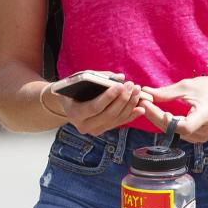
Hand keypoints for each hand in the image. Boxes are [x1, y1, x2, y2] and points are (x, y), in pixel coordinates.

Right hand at [39, 79, 156, 136]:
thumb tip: (120, 77)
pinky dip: (131, 115)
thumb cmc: (73, 88)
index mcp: (74, 113)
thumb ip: (98, 77)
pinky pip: (119, 123)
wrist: (67, 104)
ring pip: (116, 120)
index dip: (109, 97)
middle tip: (132, 86)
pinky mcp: (102, 130)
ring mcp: (94, 130)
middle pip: (108, 114)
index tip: (120, 85)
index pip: (94, 107)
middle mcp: (83, 126)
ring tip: (138, 92)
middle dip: (122, 99)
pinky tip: (140, 107)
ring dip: (129, 106)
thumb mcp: (80, 80)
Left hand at [142, 74, 207, 142]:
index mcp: (206, 116)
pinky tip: (157, 113)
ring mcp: (202, 136)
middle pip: (175, 130)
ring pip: (174, 133)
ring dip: (159, 120)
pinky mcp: (198, 136)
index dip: (165, 119)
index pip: (183, 126)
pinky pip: (178, 132)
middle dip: (155, 116)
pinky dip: (167, 123)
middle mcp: (205, 130)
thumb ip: (166, 93)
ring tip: (147, 106)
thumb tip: (146, 92)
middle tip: (142, 102)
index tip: (150, 105)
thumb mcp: (187, 86)